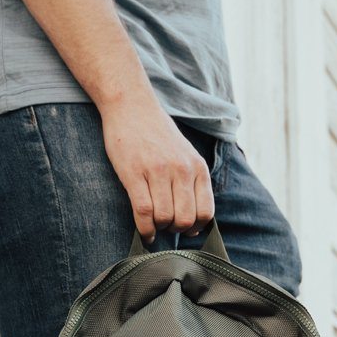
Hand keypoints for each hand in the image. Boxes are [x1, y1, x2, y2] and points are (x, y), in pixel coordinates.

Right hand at [100, 94, 214, 239]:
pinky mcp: (134, 173)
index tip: (184, 228)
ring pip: (164, 218)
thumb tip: (196, 224)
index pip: (205, 212)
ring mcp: (158, 171)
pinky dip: (144, 229)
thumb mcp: (185, 155)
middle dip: (175, 230)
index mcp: (197, 167)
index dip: (195, 227)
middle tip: (165, 225)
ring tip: (153, 224)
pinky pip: (143, 212)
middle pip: (185, 220)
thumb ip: (193, 183)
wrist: (131, 105)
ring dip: (158, 228)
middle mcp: (181, 169)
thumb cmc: (157, 134)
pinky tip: (144, 231)